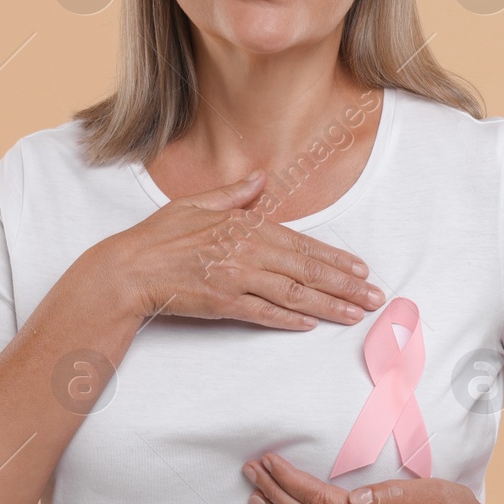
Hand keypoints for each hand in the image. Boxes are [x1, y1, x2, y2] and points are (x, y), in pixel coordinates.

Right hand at [97, 170, 384, 330]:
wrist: (128, 268)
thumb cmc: (159, 236)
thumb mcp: (196, 203)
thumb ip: (233, 194)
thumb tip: (259, 178)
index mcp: (244, 225)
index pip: (300, 242)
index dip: (335, 257)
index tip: (361, 269)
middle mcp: (245, 251)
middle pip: (305, 270)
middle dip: (345, 285)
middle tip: (375, 298)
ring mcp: (235, 278)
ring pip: (292, 293)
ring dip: (328, 305)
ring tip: (356, 314)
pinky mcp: (222, 303)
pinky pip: (262, 312)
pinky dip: (288, 319)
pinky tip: (310, 325)